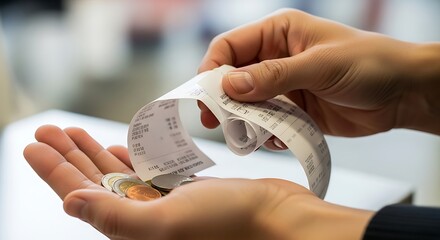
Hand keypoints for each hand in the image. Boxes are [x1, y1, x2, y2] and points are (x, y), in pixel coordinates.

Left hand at [24, 125, 372, 239]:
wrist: (278, 218)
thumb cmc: (231, 224)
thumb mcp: (166, 223)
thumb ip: (115, 217)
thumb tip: (70, 203)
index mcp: (133, 231)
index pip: (82, 196)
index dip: (55, 170)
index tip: (35, 143)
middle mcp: (144, 222)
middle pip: (95, 183)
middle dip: (70, 156)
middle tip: (49, 129)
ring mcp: (165, 208)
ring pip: (118, 175)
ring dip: (95, 153)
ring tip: (74, 132)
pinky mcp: (184, 195)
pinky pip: (147, 174)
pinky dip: (131, 158)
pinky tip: (118, 148)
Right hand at [198, 9, 439, 141]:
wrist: (403, 94)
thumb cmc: (369, 64)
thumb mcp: (319, 65)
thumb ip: (273, 76)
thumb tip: (229, 86)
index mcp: (279, 33)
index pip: (230, 47)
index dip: (213, 69)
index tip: (206, 96)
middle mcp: (276, 58)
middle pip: (233, 78)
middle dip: (223, 100)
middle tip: (215, 122)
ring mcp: (284, 86)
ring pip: (248, 104)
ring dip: (244, 120)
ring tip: (247, 135)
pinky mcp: (293, 110)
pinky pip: (267, 122)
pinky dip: (266, 133)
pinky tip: (275, 139)